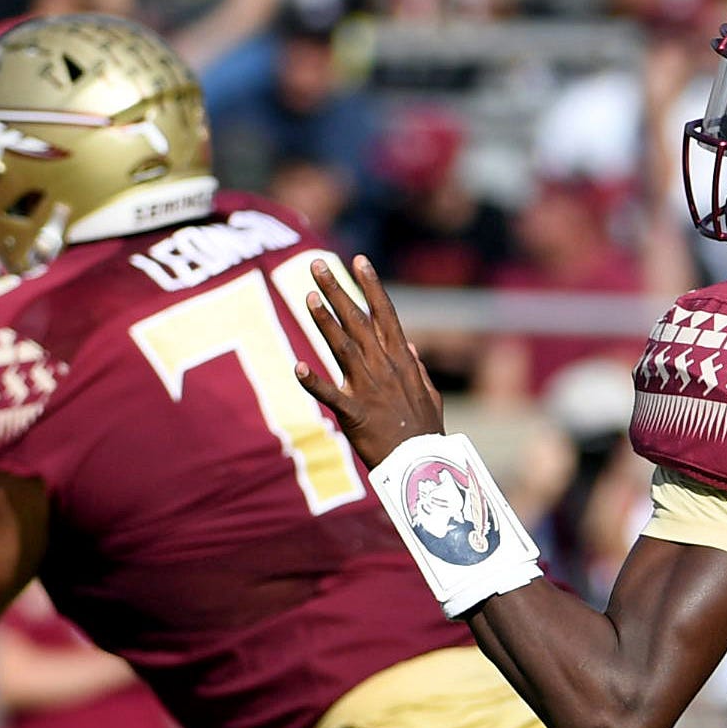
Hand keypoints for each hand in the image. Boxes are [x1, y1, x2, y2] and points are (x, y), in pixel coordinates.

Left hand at [293, 255, 444, 467]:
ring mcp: (369, 389)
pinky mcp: (355, 414)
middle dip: (338, 290)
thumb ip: (416, 369)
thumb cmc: (426, 432)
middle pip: (358, 321)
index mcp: (401, 362)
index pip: (385, 314)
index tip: (359, 260)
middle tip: (318, 264)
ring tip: (308, 296)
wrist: (423, 467)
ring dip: (325, 321)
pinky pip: (331, 395)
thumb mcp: (429, 395)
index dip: (371, 286)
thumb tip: (408, 346)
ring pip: (343, 348)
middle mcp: (384, 368)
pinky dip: (314, 382)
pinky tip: (296, 367)